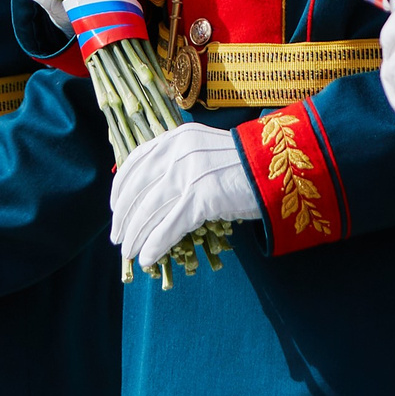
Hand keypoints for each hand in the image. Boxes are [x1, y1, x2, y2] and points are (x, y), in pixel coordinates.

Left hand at [110, 122, 255, 271]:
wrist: (279, 169)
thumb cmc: (245, 165)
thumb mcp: (205, 151)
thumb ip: (180, 161)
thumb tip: (153, 191)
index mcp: (177, 137)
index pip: (135, 161)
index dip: (121, 188)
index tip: (115, 209)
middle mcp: (178, 151)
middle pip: (138, 189)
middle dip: (124, 217)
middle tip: (118, 238)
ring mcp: (190, 173)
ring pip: (149, 210)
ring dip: (135, 235)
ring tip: (129, 252)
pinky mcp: (202, 196)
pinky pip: (170, 226)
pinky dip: (154, 244)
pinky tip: (147, 258)